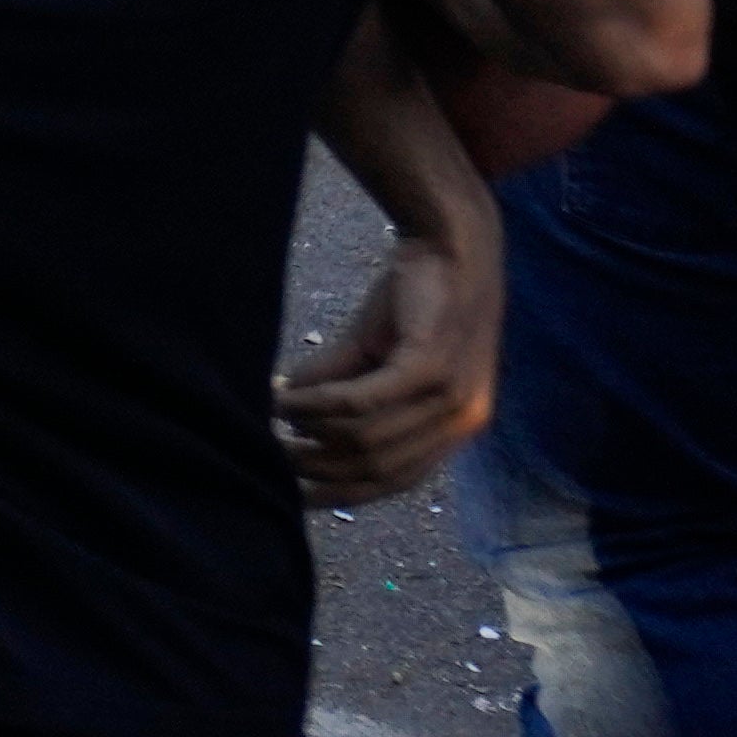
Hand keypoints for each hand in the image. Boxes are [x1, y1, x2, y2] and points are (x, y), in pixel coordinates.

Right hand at [277, 227, 497, 505]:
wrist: (453, 242)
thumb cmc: (419, 294)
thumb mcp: (377, 352)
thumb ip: (341, 387)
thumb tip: (289, 415)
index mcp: (458, 424)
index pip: (399, 479)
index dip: (343, 492)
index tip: (296, 494)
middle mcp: (462, 419)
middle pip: (378, 467)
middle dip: (319, 467)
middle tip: (273, 454)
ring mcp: (451, 394)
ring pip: (365, 437)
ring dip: (311, 431)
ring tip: (275, 416)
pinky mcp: (430, 365)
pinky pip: (362, 401)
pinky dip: (318, 403)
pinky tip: (288, 396)